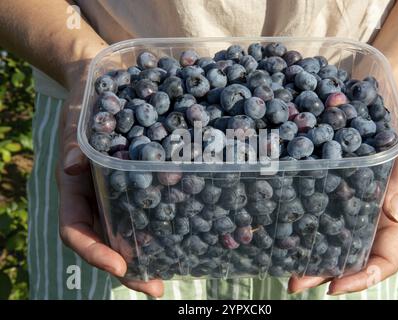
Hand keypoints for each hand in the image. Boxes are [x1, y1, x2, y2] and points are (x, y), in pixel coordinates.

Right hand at [56, 60, 163, 297]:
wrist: (106, 85)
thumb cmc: (87, 105)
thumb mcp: (78, 122)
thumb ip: (75, 144)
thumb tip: (73, 167)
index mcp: (77, 190)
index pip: (76, 232)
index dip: (95, 253)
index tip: (119, 266)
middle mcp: (100, 198)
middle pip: (110, 242)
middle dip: (132, 269)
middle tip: (158, 287)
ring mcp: (122, 193)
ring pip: (133, 231)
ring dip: (154, 253)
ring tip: (180, 269)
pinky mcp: (144, 181)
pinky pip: (155, 206)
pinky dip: (169, 221)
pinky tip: (194, 229)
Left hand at [288, 92, 397, 294]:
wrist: (366, 99)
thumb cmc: (393, 125)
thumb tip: (396, 214)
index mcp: (389, 215)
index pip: (383, 258)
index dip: (362, 278)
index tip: (335, 287)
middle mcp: (363, 216)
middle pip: (346, 256)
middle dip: (321, 273)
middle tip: (294, 283)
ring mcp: (340, 204)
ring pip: (324, 240)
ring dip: (302, 256)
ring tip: (278, 266)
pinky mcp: (320, 187)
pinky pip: (307, 209)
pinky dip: (291, 223)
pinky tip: (270, 228)